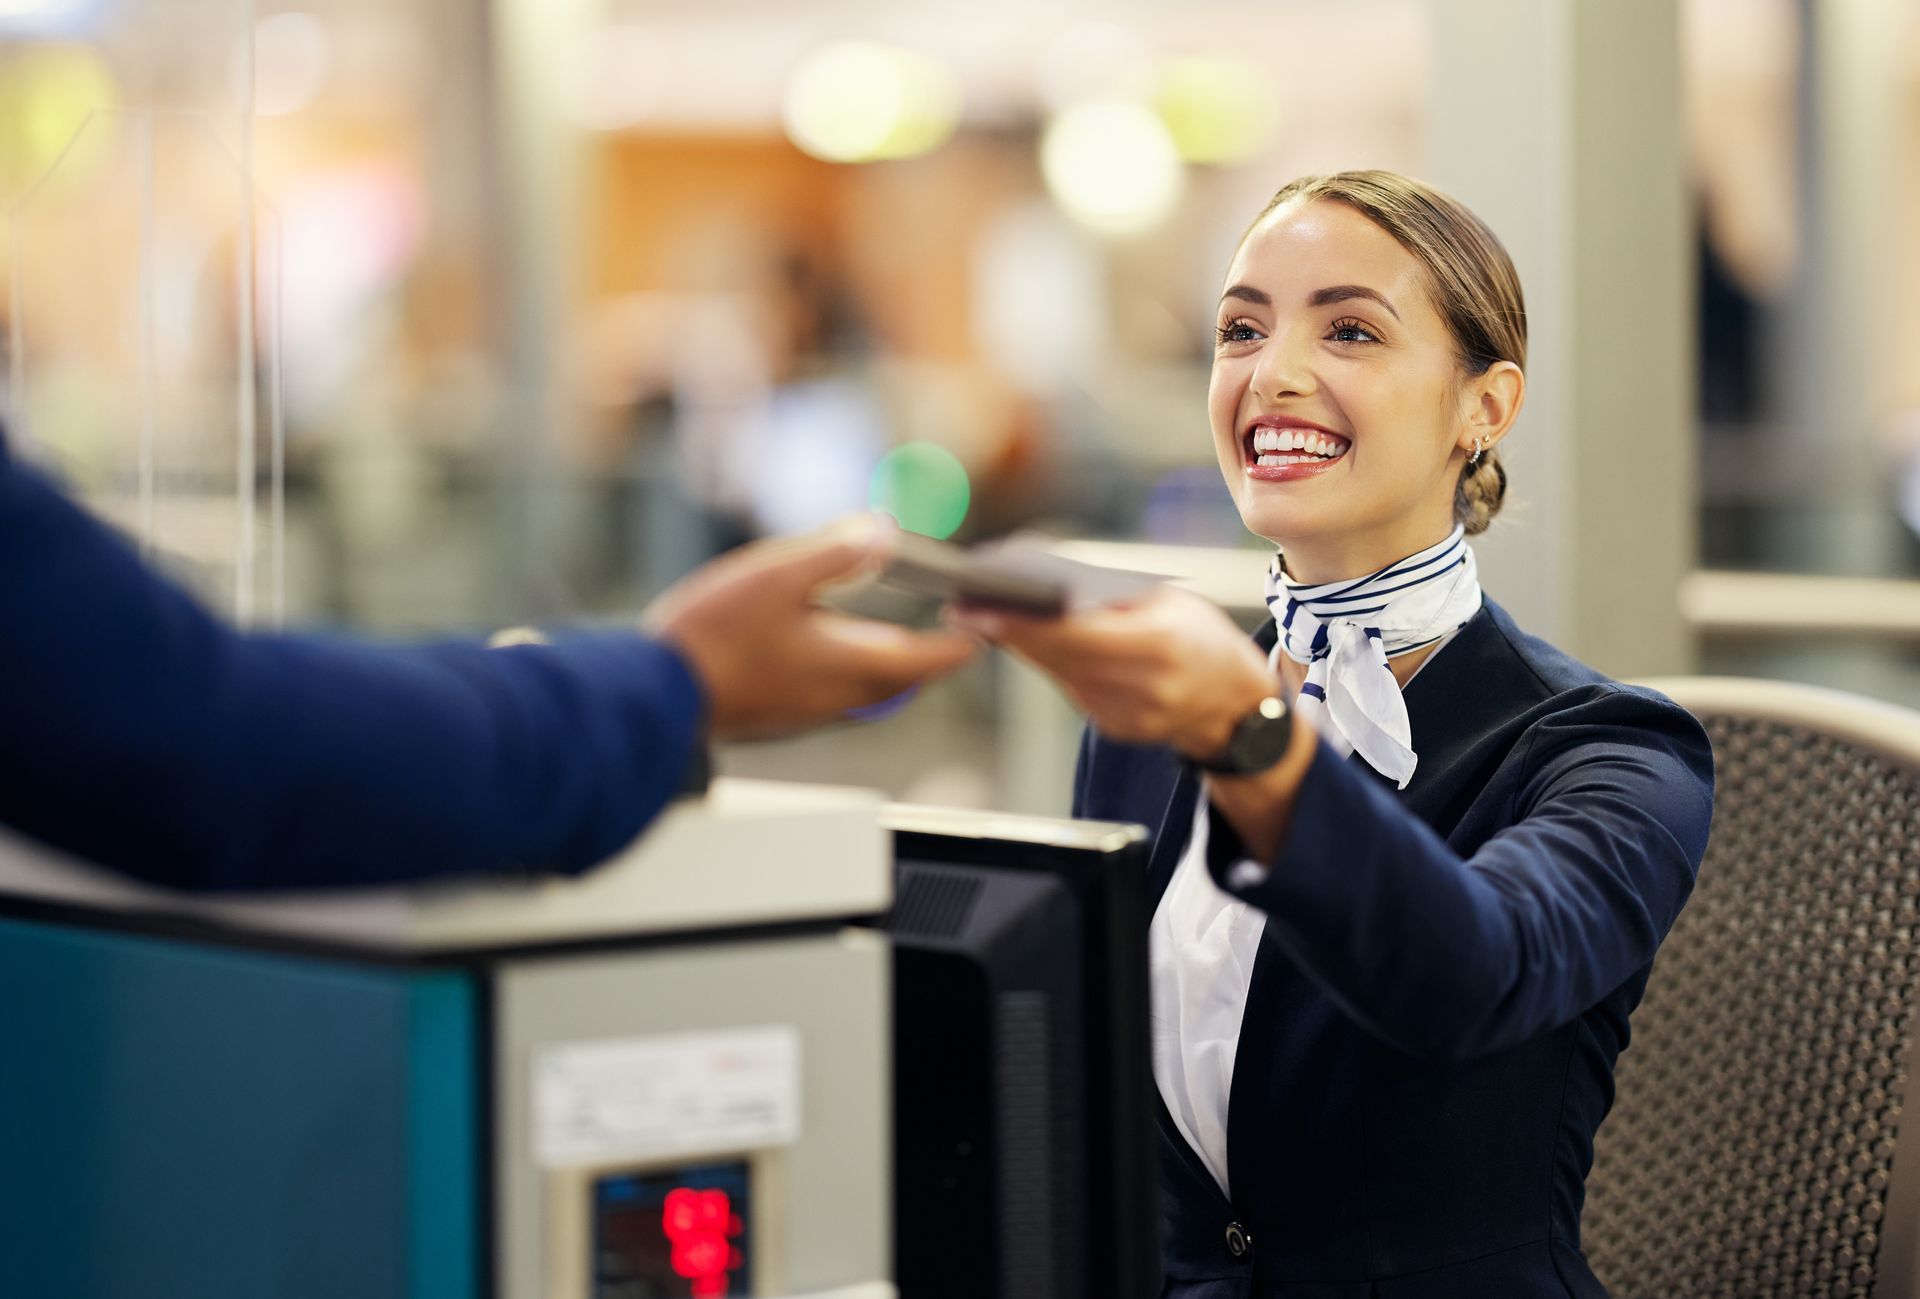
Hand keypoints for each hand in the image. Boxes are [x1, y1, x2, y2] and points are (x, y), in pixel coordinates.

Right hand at [644, 515, 978, 739]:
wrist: (651, 695)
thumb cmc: (712, 637)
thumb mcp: (778, 574)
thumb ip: (836, 552)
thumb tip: (885, 531)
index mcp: (851, 665)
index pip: (930, 660)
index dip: (961, 642)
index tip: (982, 627)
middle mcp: (838, 699)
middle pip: (904, 683)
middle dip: (929, 658)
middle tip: (946, 633)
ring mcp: (806, 714)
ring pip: (869, 694)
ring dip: (889, 666)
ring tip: (894, 638)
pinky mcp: (779, 718)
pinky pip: (834, 698)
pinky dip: (850, 674)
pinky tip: (826, 651)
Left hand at [950, 586, 1275, 758]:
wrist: (1237, 709)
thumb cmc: (1204, 640)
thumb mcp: (1172, 604)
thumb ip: (1114, 597)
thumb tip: (1048, 583)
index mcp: (1160, 645)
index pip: (1075, 633)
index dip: (1023, 622)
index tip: (981, 609)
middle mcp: (1142, 686)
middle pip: (1055, 656)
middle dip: (1007, 630)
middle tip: (962, 608)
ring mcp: (1126, 714)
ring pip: (1056, 673)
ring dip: (1021, 645)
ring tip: (984, 617)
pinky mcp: (1114, 728)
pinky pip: (1071, 688)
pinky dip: (1051, 664)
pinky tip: (1029, 643)